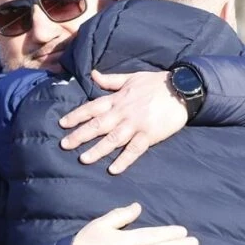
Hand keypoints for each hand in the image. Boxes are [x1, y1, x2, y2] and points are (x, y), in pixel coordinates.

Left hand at [59, 70, 187, 174]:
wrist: (182, 89)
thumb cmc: (156, 83)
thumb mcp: (131, 77)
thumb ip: (110, 80)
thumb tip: (92, 74)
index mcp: (118, 99)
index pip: (92, 107)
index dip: (76, 115)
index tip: (62, 124)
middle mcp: (123, 112)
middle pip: (98, 125)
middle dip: (80, 135)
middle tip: (65, 145)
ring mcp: (136, 125)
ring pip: (113, 139)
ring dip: (98, 150)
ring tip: (83, 159)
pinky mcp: (150, 135)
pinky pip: (134, 150)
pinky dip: (124, 160)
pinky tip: (113, 169)